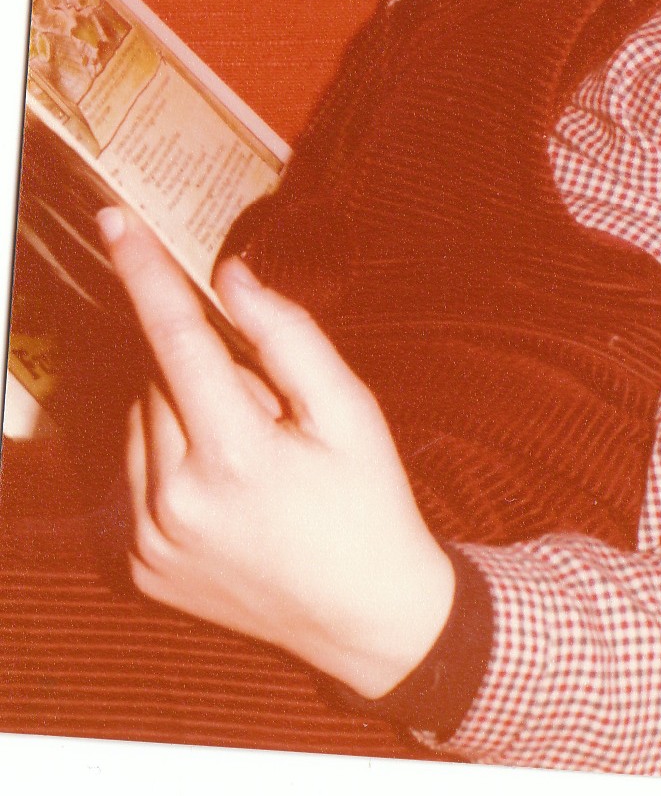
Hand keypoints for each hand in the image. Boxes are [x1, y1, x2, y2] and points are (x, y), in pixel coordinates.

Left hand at [99, 209, 454, 697]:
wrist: (365, 617)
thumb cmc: (367, 499)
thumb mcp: (351, 409)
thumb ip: (289, 335)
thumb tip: (230, 276)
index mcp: (235, 457)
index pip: (175, 338)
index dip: (144, 273)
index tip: (115, 221)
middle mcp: (176, 502)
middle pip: (159, 378)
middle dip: (206, 368)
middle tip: (268, 409)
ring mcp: (149, 542)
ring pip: (140, 421)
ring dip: (182, 411)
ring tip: (250, 456)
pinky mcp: (137, 567)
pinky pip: (131, 472)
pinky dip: (166, 456)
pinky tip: (221, 485)